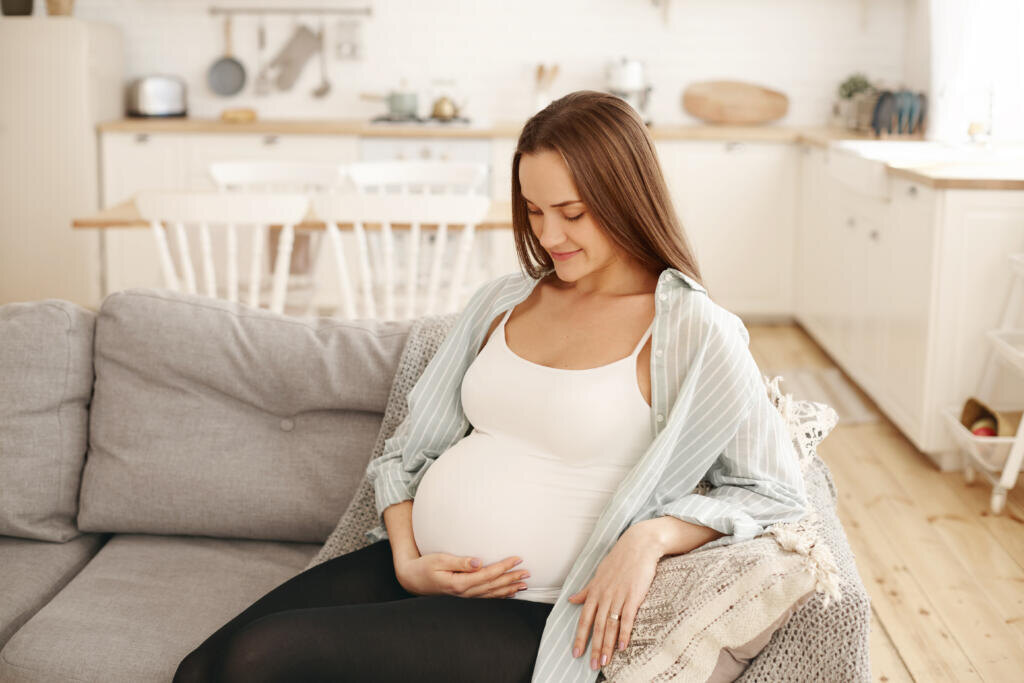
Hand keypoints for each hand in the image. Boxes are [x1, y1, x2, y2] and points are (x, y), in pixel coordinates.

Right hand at [394, 552, 530, 598]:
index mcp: (459, 583)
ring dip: (508, 588)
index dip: (504, 567)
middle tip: (527, 572)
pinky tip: (508, 593)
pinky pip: (485, 597)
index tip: (517, 559)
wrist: (413, 579)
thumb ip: (459, 562)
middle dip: (511, 579)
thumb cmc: (425, 567)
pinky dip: (499, 595)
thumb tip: (478, 561)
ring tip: (523, 584)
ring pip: (491, 594)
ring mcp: (465, 596)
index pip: (487, 575)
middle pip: (493, 586)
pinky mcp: (464, 595)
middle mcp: (464, 592)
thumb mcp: (439, 560)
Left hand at [567, 526, 661, 670]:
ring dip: (607, 646)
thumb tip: (571, 599)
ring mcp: (618, 596)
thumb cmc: (618, 560)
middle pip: (597, 626)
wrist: (638, 545)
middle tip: (592, 665)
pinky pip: (627, 619)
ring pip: (610, 626)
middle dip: (594, 647)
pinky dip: (624, 634)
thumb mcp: (598, 575)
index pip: (584, 619)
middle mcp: (604, 596)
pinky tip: (623, 647)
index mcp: (595, 591)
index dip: (580, 637)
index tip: (576, 653)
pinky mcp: (633, 596)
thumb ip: (586, 590)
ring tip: (605, 662)